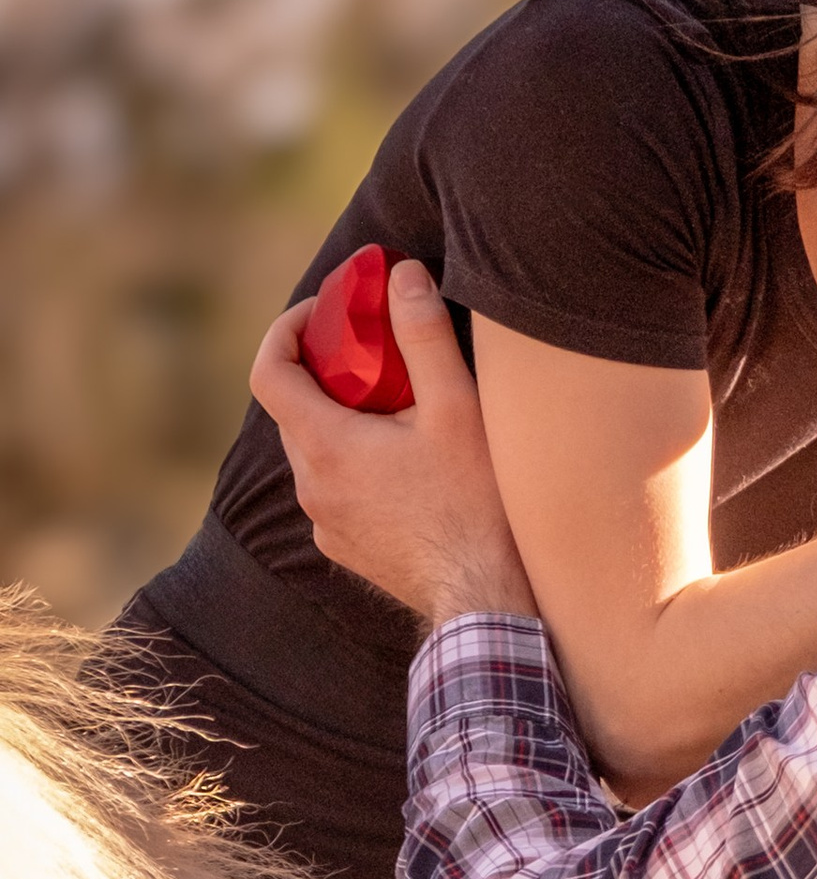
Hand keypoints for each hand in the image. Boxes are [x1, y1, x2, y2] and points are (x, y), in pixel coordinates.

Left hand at [249, 262, 537, 627]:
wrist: (486, 601)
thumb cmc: (476, 506)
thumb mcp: (458, 410)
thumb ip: (424, 337)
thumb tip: (402, 278)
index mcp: (325, 446)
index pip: (269, 371)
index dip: (288, 330)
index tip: (327, 313)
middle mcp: (312, 487)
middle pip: (295, 410)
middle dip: (327, 372)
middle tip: (377, 354)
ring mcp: (326, 524)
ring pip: (317, 453)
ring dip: (344, 422)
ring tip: (400, 412)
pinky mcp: (346, 549)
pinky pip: (336, 491)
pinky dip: (358, 465)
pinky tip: (408, 468)